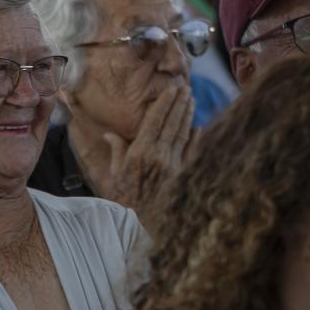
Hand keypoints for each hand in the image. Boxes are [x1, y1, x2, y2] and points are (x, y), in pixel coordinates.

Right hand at [96, 85, 196, 227]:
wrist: (140, 221)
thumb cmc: (123, 196)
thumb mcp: (115, 172)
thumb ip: (117, 150)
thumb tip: (109, 134)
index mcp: (140, 152)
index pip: (155, 121)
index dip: (164, 103)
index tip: (171, 89)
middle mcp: (159, 156)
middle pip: (172, 124)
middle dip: (179, 104)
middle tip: (185, 88)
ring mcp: (173, 165)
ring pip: (183, 134)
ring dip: (187, 116)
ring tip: (192, 100)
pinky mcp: (181, 174)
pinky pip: (191, 152)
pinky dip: (196, 139)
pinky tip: (199, 127)